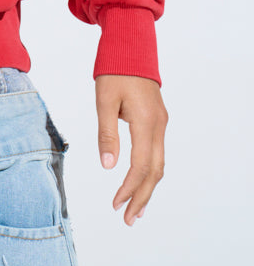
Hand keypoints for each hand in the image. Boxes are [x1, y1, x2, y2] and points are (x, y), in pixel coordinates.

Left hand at [95, 74, 167, 225]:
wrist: (131, 45)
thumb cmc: (114, 70)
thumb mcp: (104, 100)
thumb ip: (106, 133)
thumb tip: (108, 166)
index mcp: (145, 122)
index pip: (140, 166)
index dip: (129, 188)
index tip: (116, 204)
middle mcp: (158, 126)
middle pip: (154, 172)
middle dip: (142, 197)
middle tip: (128, 220)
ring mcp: (160, 123)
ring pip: (158, 164)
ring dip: (147, 187)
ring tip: (134, 209)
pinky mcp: (157, 119)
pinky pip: (156, 152)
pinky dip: (149, 172)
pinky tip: (140, 181)